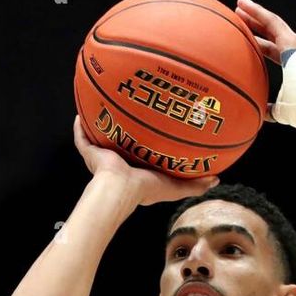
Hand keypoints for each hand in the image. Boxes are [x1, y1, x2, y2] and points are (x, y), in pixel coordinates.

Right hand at [72, 115, 218, 206]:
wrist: (119, 188)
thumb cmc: (145, 189)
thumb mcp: (174, 187)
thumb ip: (194, 185)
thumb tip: (216, 179)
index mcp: (136, 171)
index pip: (142, 154)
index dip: (147, 143)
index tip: (156, 130)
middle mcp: (118, 163)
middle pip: (121, 142)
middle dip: (125, 130)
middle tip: (133, 111)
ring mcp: (102, 158)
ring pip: (101, 138)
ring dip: (102, 124)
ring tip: (106, 106)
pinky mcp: (90, 153)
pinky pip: (82, 137)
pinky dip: (80, 127)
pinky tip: (81, 113)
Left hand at [234, 0, 295, 123]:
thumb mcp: (281, 110)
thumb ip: (270, 109)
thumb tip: (260, 113)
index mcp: (293, 64)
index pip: (272, 48)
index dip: (258, 42)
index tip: (243, 36)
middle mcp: (295, 51)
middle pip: (270, 33)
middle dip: (254, 23)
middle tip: (238, 14)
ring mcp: (295, 45)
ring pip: (271, 23)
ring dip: (255, 13)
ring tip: (239, 5)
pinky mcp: (292, 42)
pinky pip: (271, 22)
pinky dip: (258, 12)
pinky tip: (245, 6)